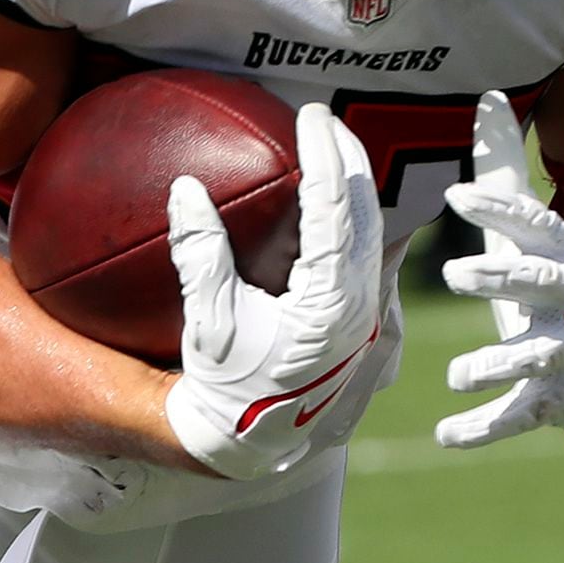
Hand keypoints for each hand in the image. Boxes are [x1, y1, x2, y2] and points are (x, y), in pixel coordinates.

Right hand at [160, 99, 387, 477]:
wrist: (251, 447)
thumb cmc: (227, 387)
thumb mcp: (208, 321)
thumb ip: (200, 253)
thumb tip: (186, 189)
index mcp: (330, 304)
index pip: (334, 210)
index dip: (325, 155)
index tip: (312, 116)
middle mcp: (363, 308)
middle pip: (369, 214)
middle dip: (350, 161)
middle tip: (326, 121)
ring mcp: (371, 320)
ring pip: (376, 237)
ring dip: (357, 194)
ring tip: (336, 157)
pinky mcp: (367, 329)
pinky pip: (372, 263)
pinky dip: (358, 230)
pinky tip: (342, 215)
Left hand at [434, 94, 563, 452]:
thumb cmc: (552, 282)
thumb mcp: (531, 231)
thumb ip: (505, 171)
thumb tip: (487, 94)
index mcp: (563, 253)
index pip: (535, 223)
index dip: (501, 209)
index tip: (457, 194)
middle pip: (541, 284)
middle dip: (502, 278)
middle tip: (453, 272)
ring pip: (536, 356)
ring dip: (498, 363)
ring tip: (458, 374)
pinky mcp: (556, 399)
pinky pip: (520, 415)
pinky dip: (486, 428)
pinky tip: (447, 435)